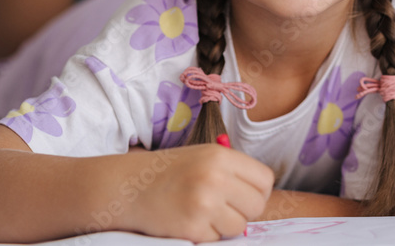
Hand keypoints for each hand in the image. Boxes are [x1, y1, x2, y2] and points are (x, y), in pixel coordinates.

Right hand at [123, 143, 274, 241]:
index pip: (265, 180)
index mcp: (221, 156)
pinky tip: (188, 220)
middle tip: (223, 207)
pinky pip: (216, 239)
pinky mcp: (192, 228)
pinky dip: (205, 235)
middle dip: (244, 211)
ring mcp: (204, 204)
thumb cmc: (170, 172)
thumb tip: (263, 194)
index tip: (243, 195)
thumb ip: (233, 171)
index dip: (258, 191)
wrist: (129, 187)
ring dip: (225, 225)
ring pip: (239, 226)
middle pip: (256, 205)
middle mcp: (215, 177)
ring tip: (203, 213)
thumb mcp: (203, 157)